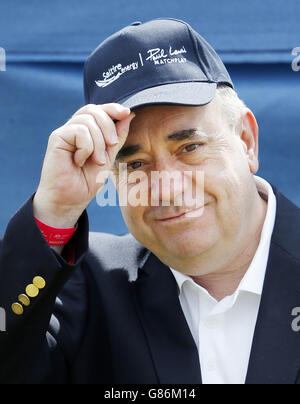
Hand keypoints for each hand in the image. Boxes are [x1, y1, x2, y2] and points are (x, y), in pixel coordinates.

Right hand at [33, 103, 134, 227]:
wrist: (70, 199)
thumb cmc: (86, 181)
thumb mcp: (109, 156)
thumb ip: (117, 137)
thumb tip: (128, 114)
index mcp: (86, 131)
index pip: (98, 110)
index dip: (112, 108)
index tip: (126, 112)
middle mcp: (73, 128)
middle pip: (93, 110)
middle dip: (108, 126)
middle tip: (111, 145)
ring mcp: (64, 132)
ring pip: (88, 121)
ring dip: (98, 143)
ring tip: (96, 161)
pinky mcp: (56, 138)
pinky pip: (79, 131)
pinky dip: (86, 148)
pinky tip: (79, 161)